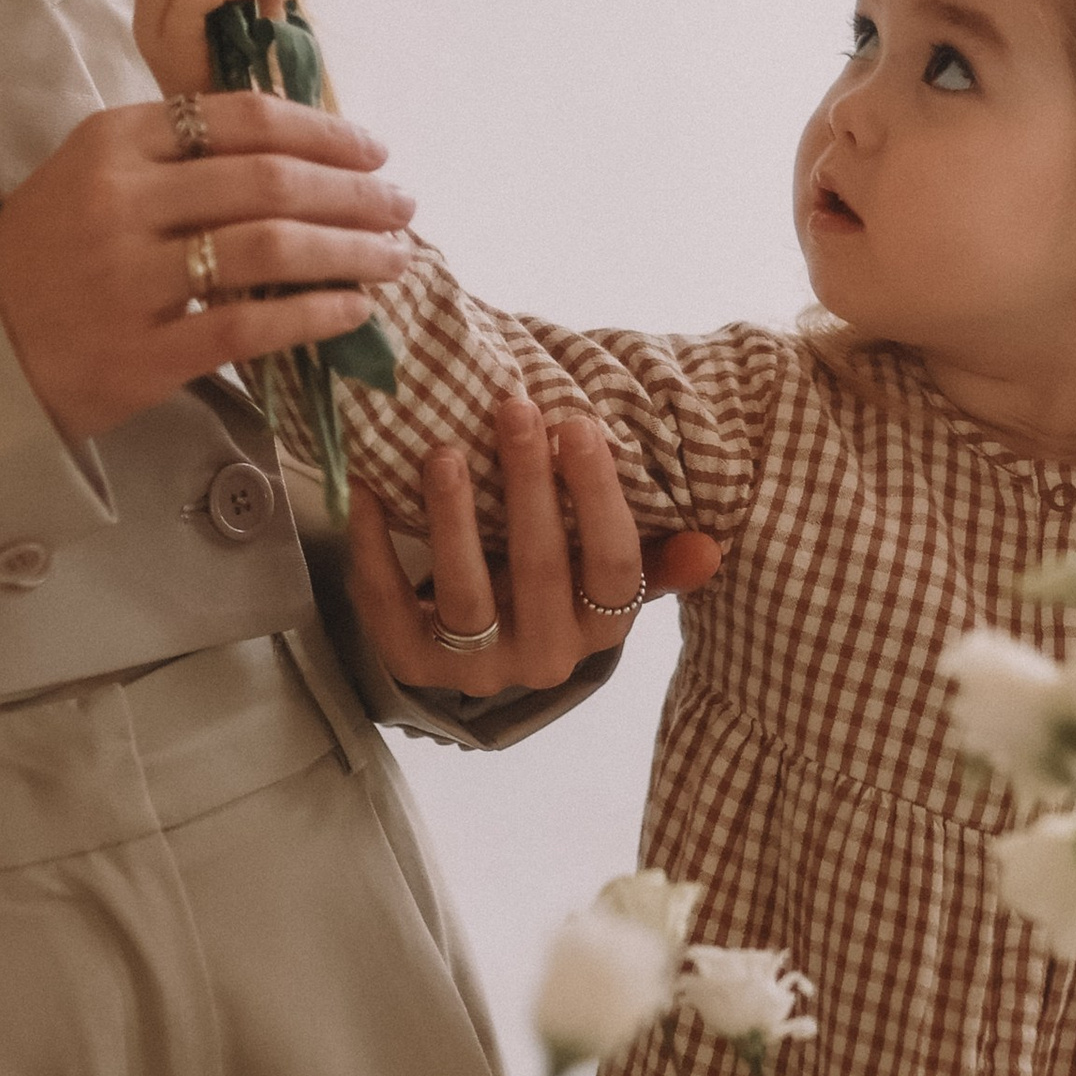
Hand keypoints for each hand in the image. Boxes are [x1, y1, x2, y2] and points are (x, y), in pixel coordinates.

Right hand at [0, 93, 407, 445]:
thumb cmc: (53, 251)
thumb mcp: (96, 171)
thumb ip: (180, 151)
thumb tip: (304, 149)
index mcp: (114, 141)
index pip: (243, 119)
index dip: (324, 131)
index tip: (374, 148)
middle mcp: (121, 201)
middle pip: (270, 181)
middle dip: (354, 191)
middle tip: (403, 203)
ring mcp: (130, 279)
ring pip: (270, 250)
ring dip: (349, 251)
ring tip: (394, 256)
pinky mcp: (142, 353)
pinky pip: (250, 329)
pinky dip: (313, 316)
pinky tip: (353, 310)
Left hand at [343, 393, 723, 696]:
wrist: (483, 654)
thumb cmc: (554, 588)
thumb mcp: (606, 578)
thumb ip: (653, 560)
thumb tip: (709, 547)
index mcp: (601, 628)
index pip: (615, 566)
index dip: (597, 497)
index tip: (579, 425)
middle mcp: (546, 656)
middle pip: (541, 569)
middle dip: (528, 484)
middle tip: (515, 409)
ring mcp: (477, 666)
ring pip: (465, 596)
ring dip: (452, 519)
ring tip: (443, 452)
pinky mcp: (414, 666)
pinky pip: (390, 608)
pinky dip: (374, 548)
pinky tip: (367, 490)